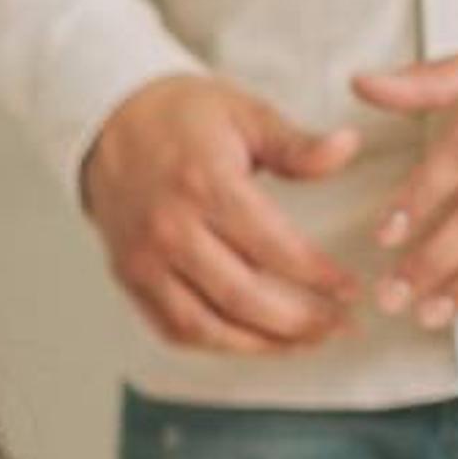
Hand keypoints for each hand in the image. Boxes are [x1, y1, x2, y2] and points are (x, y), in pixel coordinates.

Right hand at [77, 74, 363, 352]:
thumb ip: (296, 144)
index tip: (350, 289)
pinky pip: (173, 329)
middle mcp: (171, 231)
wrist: (107, 125)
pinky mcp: (130, 278)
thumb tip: (347, 149)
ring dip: (260, 344)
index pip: (273, 247)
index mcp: (205, 186)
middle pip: (242, 297)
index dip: (318, 276)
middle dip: (299, 321)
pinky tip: (253, 341)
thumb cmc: (182, 117)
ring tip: (304, 343)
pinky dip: (216, 344)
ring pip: (206, 326)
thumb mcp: (245, 114)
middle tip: (339, 326)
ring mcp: (145, 261)